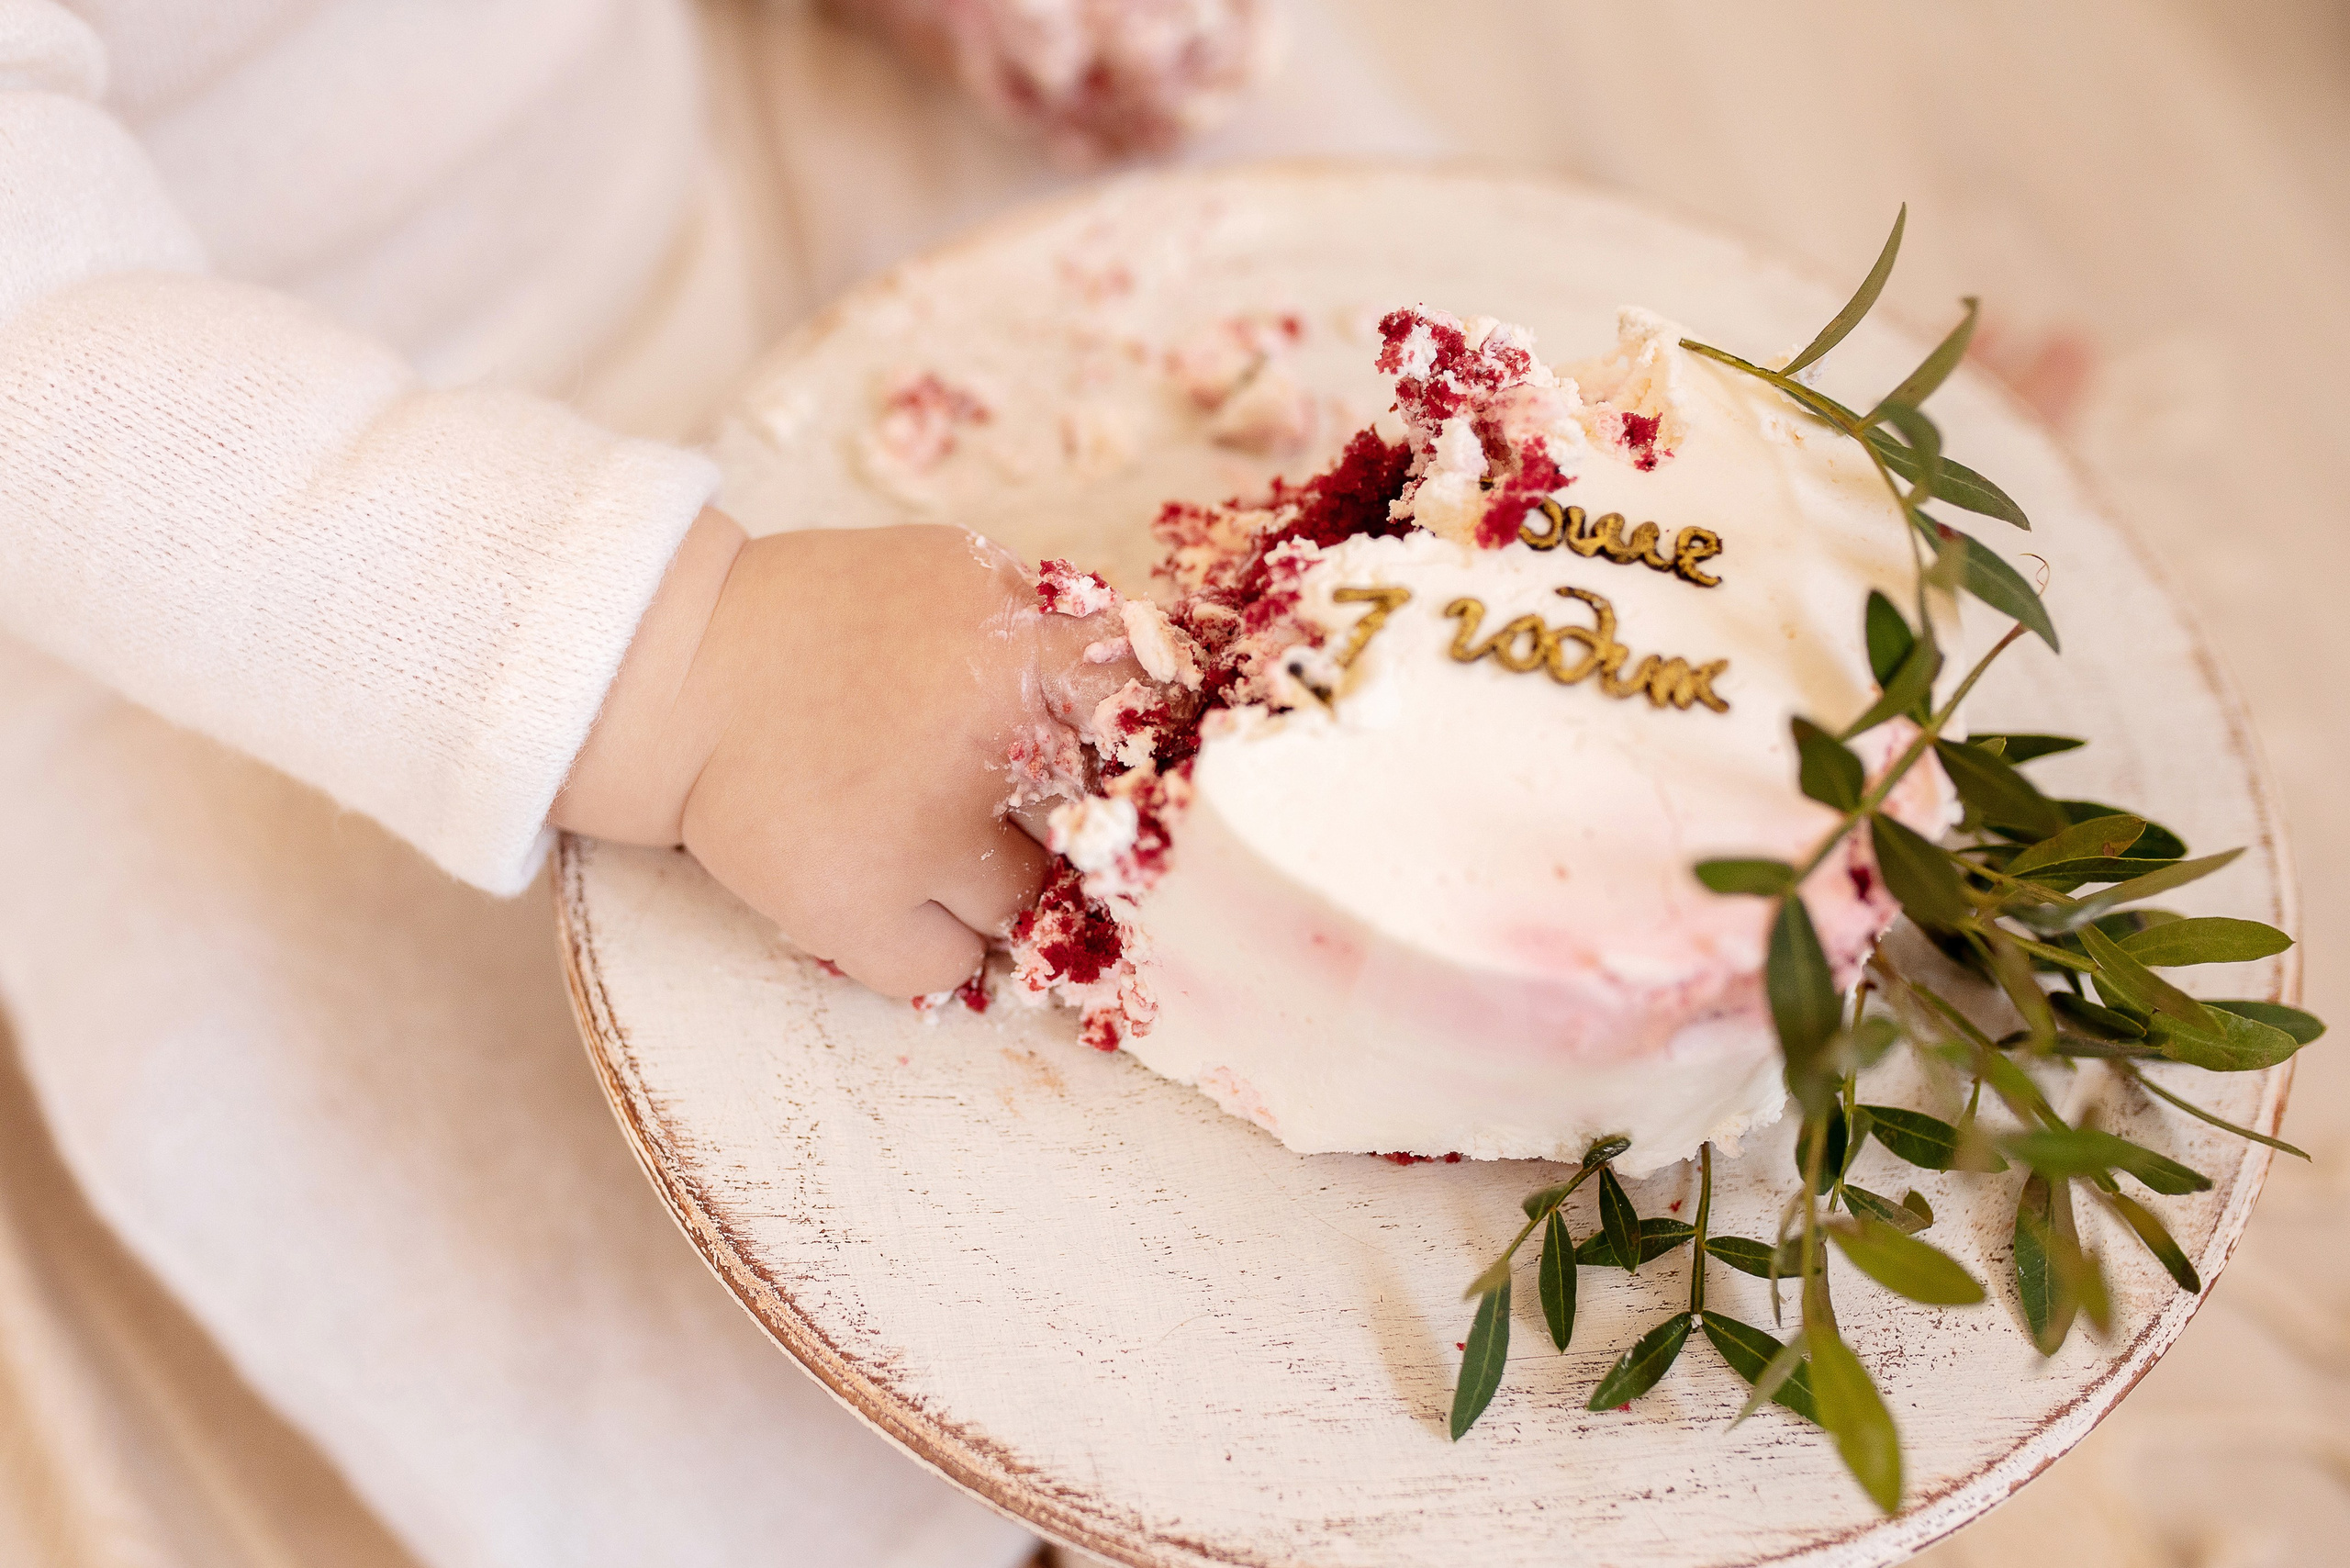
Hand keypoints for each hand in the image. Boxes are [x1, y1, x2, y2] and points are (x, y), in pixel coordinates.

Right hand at [554, 509, 1145, 995]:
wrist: (683, 671)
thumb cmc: (831, 621)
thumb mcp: (952, 575)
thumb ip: (1046, 626)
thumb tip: (1149, 687)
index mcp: (1016, 649)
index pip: (1147, 711)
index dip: (1148, 741)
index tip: (1129, 757)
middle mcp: (985, 745)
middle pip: (1100, 821)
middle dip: (1072, 814)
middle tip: (1017, 797)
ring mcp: (922, 838)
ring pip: (1033, 901)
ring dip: (1004, 879)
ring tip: (938, 833)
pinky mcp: (854, 910)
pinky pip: (950, 964)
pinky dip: (934, 939)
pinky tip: (903, 890)